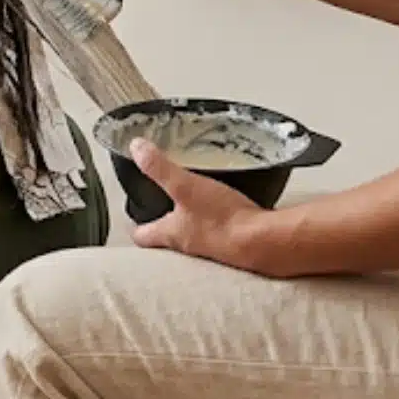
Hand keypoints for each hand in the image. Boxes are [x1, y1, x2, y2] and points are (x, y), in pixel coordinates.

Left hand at [129, 140, 276, 271]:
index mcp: (171, 233)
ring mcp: (214, 248)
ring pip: (196, 237)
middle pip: (169, 239)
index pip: (143, 236)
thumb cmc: (223, 220)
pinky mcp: (236, 245)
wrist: (265, 242)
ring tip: (197, 206)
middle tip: (164, 210)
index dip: (137, 227)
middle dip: (166, 225)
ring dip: (195, 223)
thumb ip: (159, 168)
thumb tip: (136, 149)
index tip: (134, 219)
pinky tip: (228, 209)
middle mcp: (190, 246)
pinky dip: (222, 223)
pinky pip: (224, 234)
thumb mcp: (185, 186)